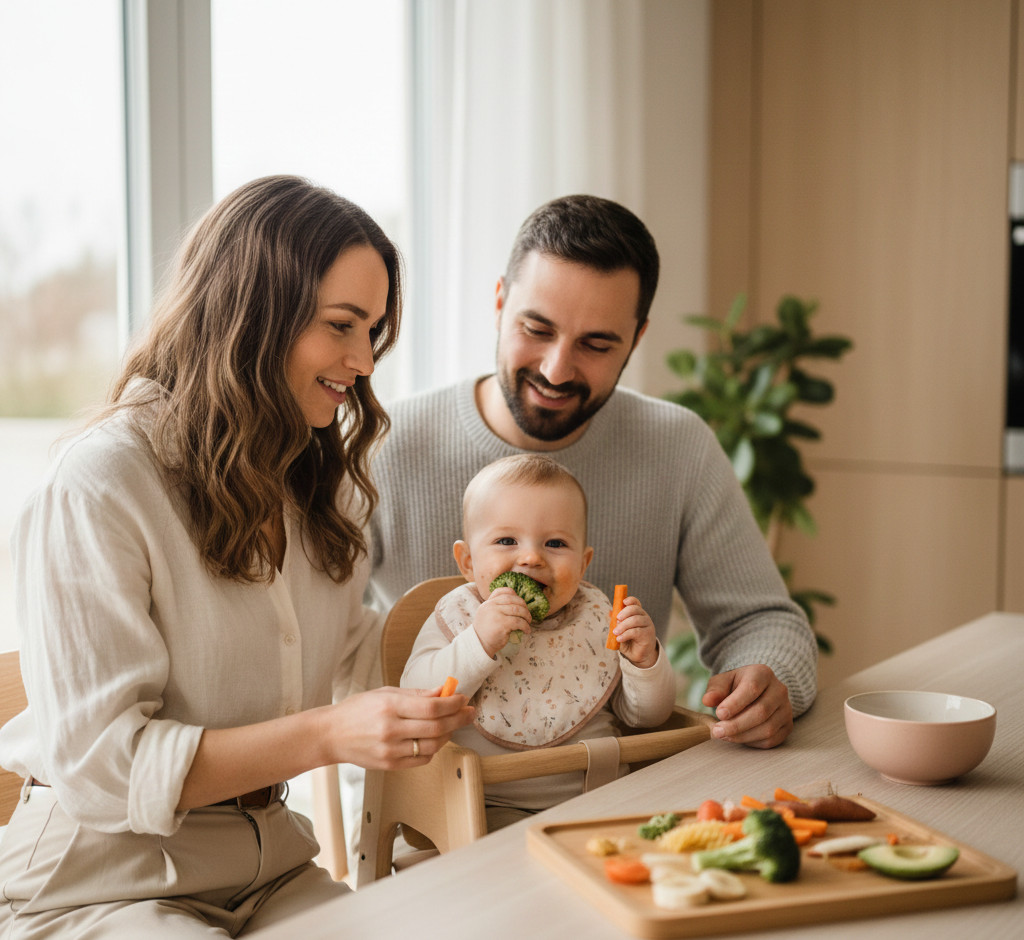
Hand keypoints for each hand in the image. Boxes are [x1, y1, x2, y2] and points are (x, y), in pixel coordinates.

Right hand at [323, 686, 474, 769]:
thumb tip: (443, 692)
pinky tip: (436, 739)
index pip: (432, 706)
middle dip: (458, 719)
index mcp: (390, 706)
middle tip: (469, 713)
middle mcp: (391, 729)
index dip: (453, 703)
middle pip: (437, 727)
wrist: (331, 734)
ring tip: (453, 725)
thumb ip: (416, 694)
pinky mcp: (389, 765)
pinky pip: (421, 759)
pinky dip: (434, 749)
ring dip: (448, 735)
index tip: (464, 699)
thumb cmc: (358, 709)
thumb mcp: (385, 693)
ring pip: (432, 746)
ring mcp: (390, 750)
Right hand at [474, 586, 532, 656]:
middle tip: (527, 614)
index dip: (514, 594)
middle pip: (512, 599)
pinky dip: (526, 626)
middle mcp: (491, 606)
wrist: (479, 644)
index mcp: (488, 603)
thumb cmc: (486, 631)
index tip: (520, 602)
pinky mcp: (502, 624)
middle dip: (523, 606)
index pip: (502, 591)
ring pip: (517, 610)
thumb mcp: (486, 614)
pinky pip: (519, 622)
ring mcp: (496, 614)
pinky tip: (526, 630)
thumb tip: (515, 603)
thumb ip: (496, 607)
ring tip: (528, 621)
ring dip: (526, 615)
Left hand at [611, 597, 657, 668]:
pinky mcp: (648, 635)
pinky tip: (619, 639)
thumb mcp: (620, 631)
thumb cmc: (629, 641)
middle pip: (635, 609)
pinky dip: (625, 634)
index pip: (636, 603)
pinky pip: (636, 632)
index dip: (631, 600)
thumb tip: (609, 612)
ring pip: (635, 620)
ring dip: (623, 626)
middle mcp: (644, 617)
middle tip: (616, 619)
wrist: (638, 655)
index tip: (623, 602)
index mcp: (638, 614)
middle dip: (624, 613)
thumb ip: (616, 622)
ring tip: (615, 632)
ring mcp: (648, 625)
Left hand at [702, 664, 793, 747]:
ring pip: (767, 729)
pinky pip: (771, 740)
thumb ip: (715, 690)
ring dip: (743, 736)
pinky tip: (738, 738)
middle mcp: (779, 690)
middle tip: (717, 731)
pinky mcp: (787, 726)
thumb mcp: (723, 681)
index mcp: (763, 674)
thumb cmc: (737, 686)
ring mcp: (786, 709)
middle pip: (761, 712)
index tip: (719, 714)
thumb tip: (707, 700)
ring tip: (724, 735)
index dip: (735, 703)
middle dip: (736, 725)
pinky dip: (752, 742)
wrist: (758, 691)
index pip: (752, 688)